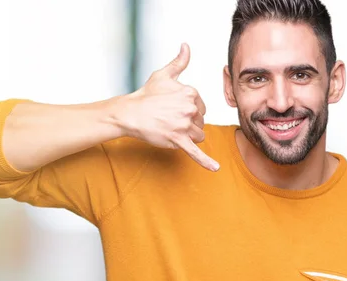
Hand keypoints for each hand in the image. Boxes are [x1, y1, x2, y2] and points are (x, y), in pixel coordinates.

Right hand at [114, 43, 218, 171]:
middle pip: (200, 122)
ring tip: (171, 129)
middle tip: (169, 119)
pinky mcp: (178, 140)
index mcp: (191, 93)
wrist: (130, 112)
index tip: (174, 109)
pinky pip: (195, 153)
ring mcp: (184, 125)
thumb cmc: (146, 94)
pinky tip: (215, 168)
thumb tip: (186, 46)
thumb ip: (179, 62)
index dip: (189, 110)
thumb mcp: (164, 75)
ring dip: (188, 136)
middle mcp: (190, 108)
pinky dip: (206, 161)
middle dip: (188, 123)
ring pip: (198, 136)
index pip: (201, 107)